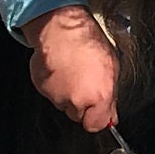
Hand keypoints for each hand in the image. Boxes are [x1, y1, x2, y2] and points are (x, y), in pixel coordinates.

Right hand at [25, 5, 117, 132]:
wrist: (62, 27)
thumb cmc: (88, 42)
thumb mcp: (112, 67)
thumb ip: (112, 97)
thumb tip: (111, 116)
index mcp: (98, 98)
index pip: (95, 125)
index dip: (97, 118)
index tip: (98, 111)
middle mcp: (76, 101)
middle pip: (78, 115)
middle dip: (81, 104)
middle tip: (84, 82)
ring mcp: (56, 95)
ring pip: (63, 103)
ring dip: (67, 93)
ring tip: (72, 71)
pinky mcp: (41, 87)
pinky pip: (50, 92)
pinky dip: (54, 84)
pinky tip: (61, 68)